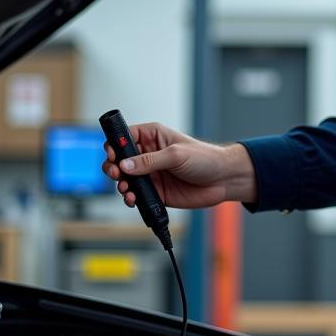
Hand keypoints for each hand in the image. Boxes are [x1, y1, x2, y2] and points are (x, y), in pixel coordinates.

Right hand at [101, 122, 256, 208]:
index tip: (112, 154)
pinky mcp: (156, 191)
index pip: (126, 136)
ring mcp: (151, 174)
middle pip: (120, 159)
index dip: (115, 144)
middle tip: (116, 173)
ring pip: (125, 178)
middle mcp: (149, 154)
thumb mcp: (176, 155)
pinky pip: (136, 195)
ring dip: (120, 183)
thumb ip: (150, 161)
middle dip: (113, 166)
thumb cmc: (205, 158)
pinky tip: (132, 198)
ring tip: (125, 188)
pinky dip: (130, 197)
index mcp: (153, 137)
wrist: (222, 180)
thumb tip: (126, 164)